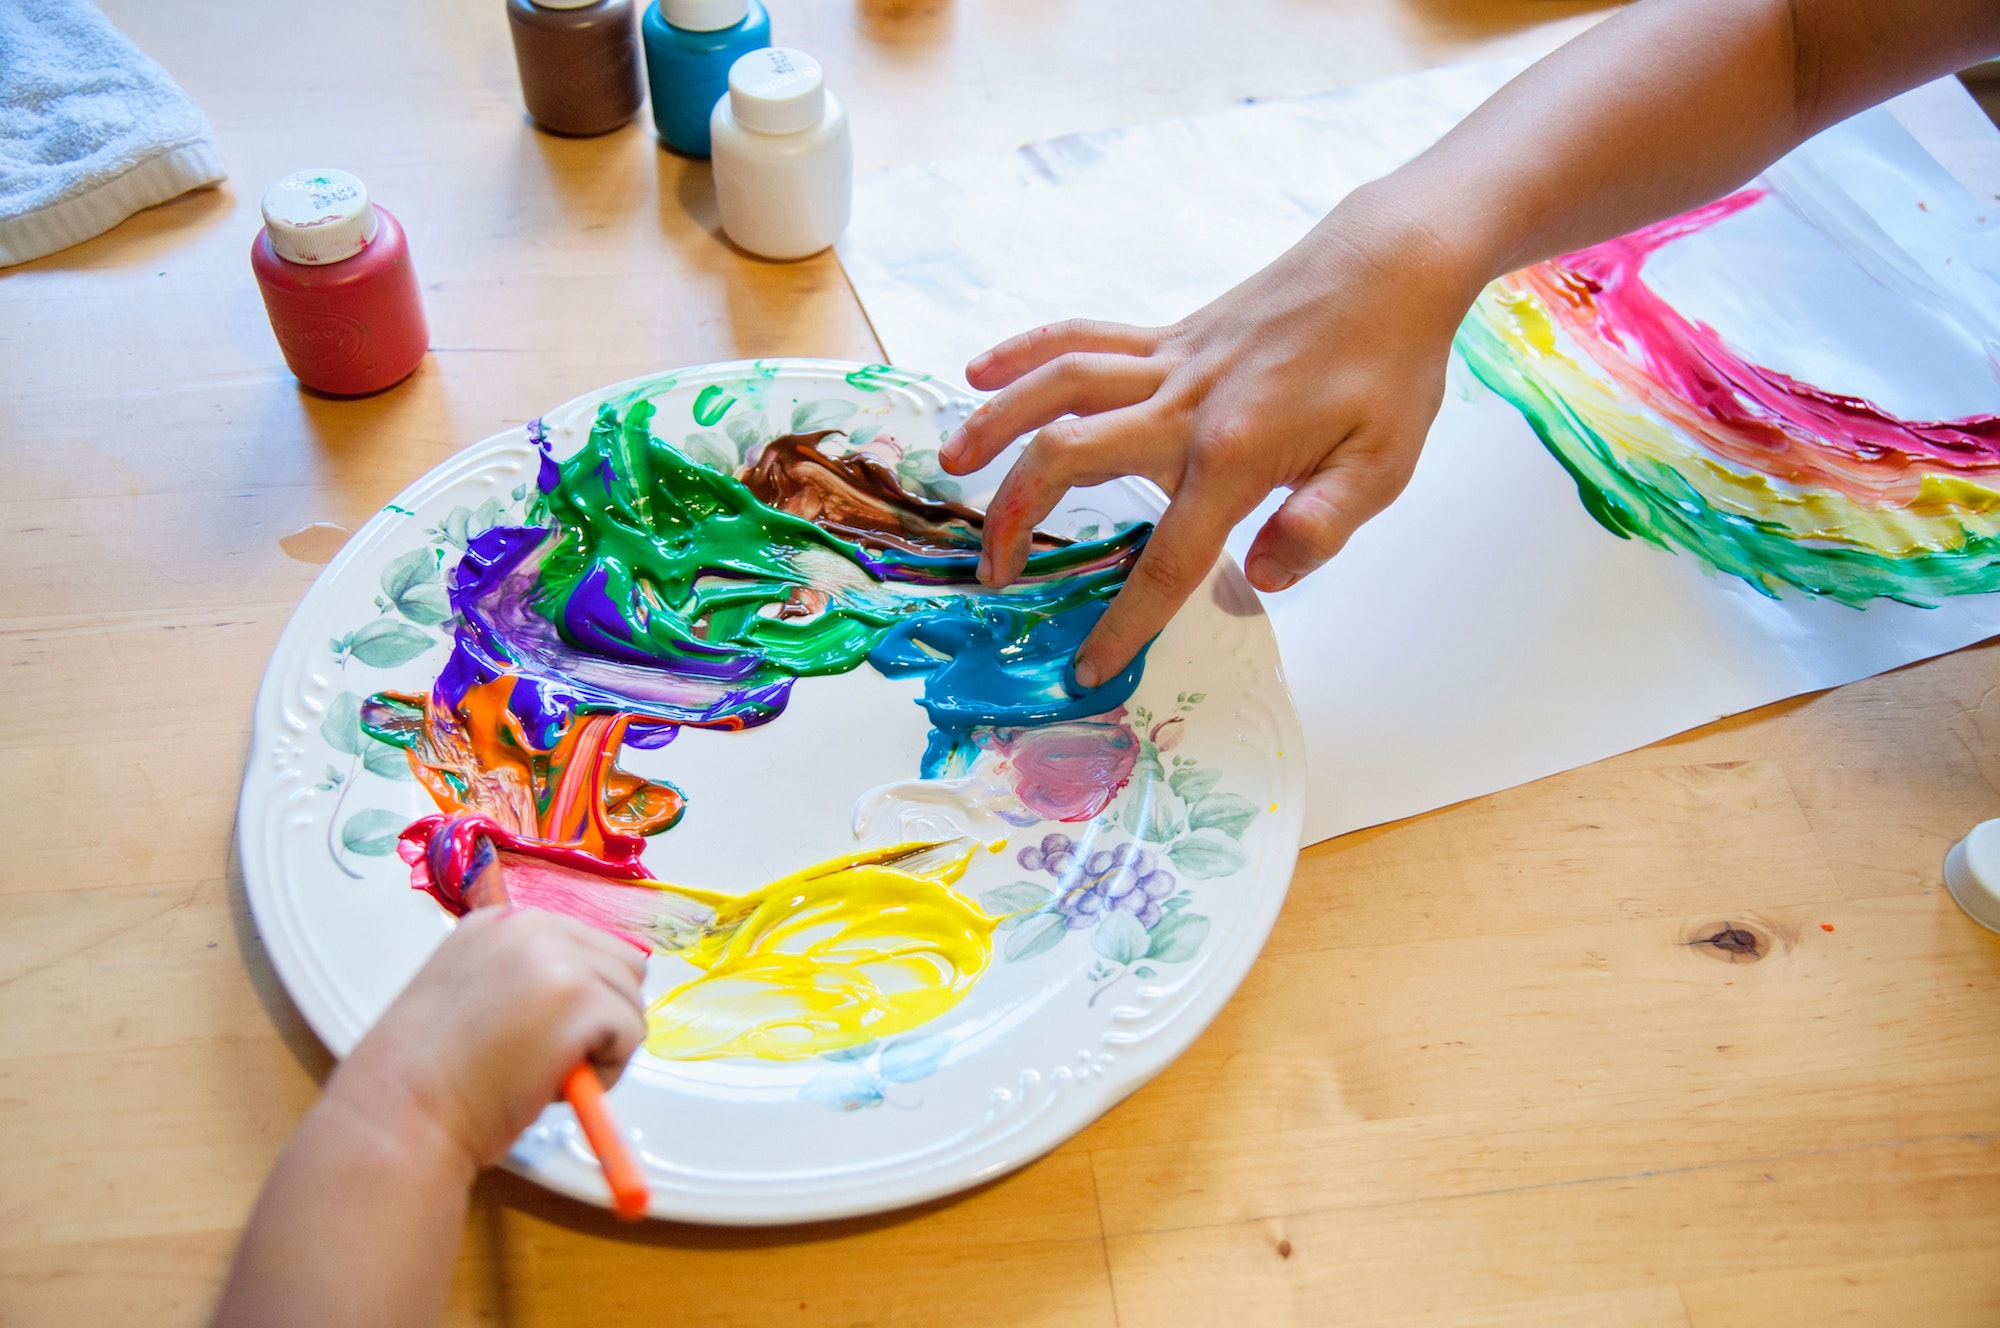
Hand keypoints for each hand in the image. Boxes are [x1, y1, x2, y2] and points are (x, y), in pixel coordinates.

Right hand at [325, 907, 648, 1171]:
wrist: (399, 1112)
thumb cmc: (426, 1077)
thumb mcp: (470, 996)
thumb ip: (522, 981)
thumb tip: (584, 996)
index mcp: (501, 921)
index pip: (585, 944)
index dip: (578, 996)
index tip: (546, 1031)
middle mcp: (532, 928)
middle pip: (622, 965)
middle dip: (602, 1015)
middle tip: (553, 1057)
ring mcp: (561, 960)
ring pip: (630, 1001)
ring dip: (604, 1045)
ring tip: (544, 1072)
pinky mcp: (582, 999)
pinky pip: (631, 1035)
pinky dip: (608, 1071)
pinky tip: (553, 1083)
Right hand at [940, 186, 1484, 685]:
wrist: (1391, 265)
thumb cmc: (1392, 369)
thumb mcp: (1383, 464)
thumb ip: (1320, 527)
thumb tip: (1261, 579)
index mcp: (1235, 455)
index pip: (1167, 559)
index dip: (1124, 623)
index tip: (1087, 670)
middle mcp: (1185, 405)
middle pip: (1069, 458)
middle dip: (1018, 519)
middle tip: (995, 572)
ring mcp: (1170, 363)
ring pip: (1058, 388)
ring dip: (996, 425)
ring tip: (950, 466)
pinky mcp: (1169, 336)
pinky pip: (1082, 337)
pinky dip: (1025, 351)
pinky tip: (980, 370)